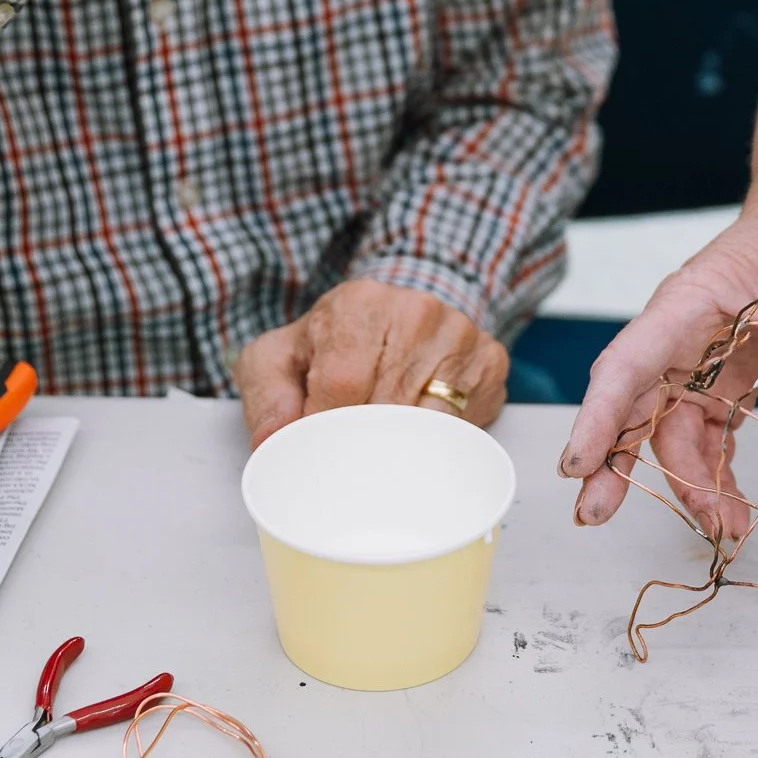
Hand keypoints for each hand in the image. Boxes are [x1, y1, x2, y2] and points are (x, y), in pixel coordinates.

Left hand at [236, 280, 508, 445]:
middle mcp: (416, 310)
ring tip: (380, 443)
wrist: (393, 317)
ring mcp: (461, 334)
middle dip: (361, 441)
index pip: (343, 384)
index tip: (317, 446)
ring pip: (431, 420)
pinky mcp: (490, 361)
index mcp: (359, 302)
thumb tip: (274, 441)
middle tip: (345, 455)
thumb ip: (267, 397)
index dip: (326, 427)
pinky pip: (466, 423)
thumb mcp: (279, 360)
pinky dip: (438, 441)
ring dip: (401, 444)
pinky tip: (417, 433)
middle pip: (388, 406)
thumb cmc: (332, 346)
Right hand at [557, 179, 757, 538]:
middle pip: (633, 408)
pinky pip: (707, 438)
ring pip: (671, 435)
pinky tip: (733, 511)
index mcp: (682, 307)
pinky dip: (716, 475)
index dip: (599, 416)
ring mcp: (695, 366)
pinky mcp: (721, 384)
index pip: (627, 364)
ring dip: (690, 485)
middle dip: (613, 465)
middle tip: (595, 516)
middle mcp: (676, 342)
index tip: (577, 464)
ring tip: (727, 531)